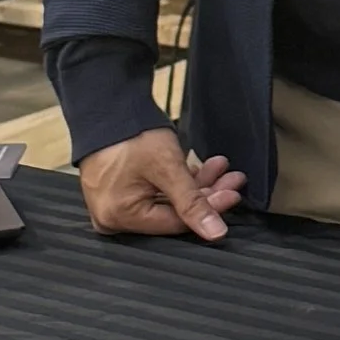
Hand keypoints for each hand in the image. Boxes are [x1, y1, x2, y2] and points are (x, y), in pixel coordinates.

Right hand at [78, 125, 245, 241]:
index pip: (176, 224)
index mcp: (120, 218)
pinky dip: (174, 184)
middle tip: (231, 179)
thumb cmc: (130, 135)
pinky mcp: (116, 192)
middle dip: (204, 194)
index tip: (233, 194)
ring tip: (217, 168)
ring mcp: (112, 205)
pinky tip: (197, 168)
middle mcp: (112, 218)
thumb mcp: (167, 168)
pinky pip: (151, 195)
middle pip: (171, 214)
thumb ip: (192, 203)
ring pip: (165, 203)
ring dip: (193, 186)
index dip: (209, 209)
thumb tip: (216, 234)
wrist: (106, 105)